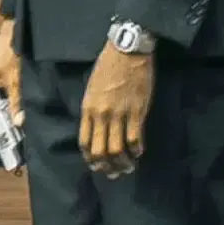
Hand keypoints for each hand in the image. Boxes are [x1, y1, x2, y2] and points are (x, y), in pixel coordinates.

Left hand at [79, 45, 152, 178]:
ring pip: (117, 149)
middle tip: (114, 173)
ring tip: (128, 167)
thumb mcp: (92, 88)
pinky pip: (135, 138)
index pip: (84, 142)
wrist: (126, 51)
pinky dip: (137, 150)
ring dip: (123, 163)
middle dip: (106, 166)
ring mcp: (119, 114)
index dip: (90, 158)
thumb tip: (96, 129)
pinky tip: (139, 152)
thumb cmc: (108, 66)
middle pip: (100, 151)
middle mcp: (101, 115)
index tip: (96, 165)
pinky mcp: (137, 112)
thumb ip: (93, 109)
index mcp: (88, 108)